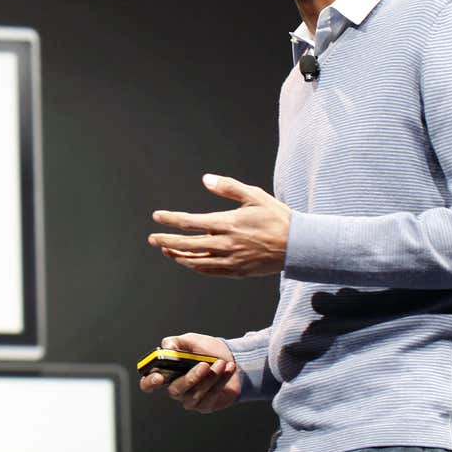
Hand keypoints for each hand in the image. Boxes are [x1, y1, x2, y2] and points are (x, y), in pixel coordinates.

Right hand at [139, 333, 240, 412]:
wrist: (231, 358)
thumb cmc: (206, 350)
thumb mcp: (190, 340)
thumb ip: (175, 342)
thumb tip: (167, 348)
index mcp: (166, 373)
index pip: (148, 384)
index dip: (150, 383)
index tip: (159, 377)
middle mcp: (175, 388)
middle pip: (176, 390)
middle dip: (191, 377)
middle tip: (205, 365)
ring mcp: (190, 399)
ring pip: (196, 393)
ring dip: (211, 377)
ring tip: (221, 362)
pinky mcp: (205, 405)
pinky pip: (211, 396)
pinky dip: (221, 381)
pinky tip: (228, 369)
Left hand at [148, 173, 289, 277]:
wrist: (299, 245)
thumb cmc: (277, 217)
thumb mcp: (254, 195)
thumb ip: (229, 187)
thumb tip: (206, 179)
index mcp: (228, 223)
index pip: (190, 223)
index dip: (170, 220)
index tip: (157, 217)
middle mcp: (226, 244)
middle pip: (187, 245)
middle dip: (166, 242)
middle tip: (152, 239)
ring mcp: (231, 260)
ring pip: (196, 262)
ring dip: (178, 256)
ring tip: (166, 250)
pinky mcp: (237, 271)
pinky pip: (210, 271)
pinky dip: (195, 267)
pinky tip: (188, 261)